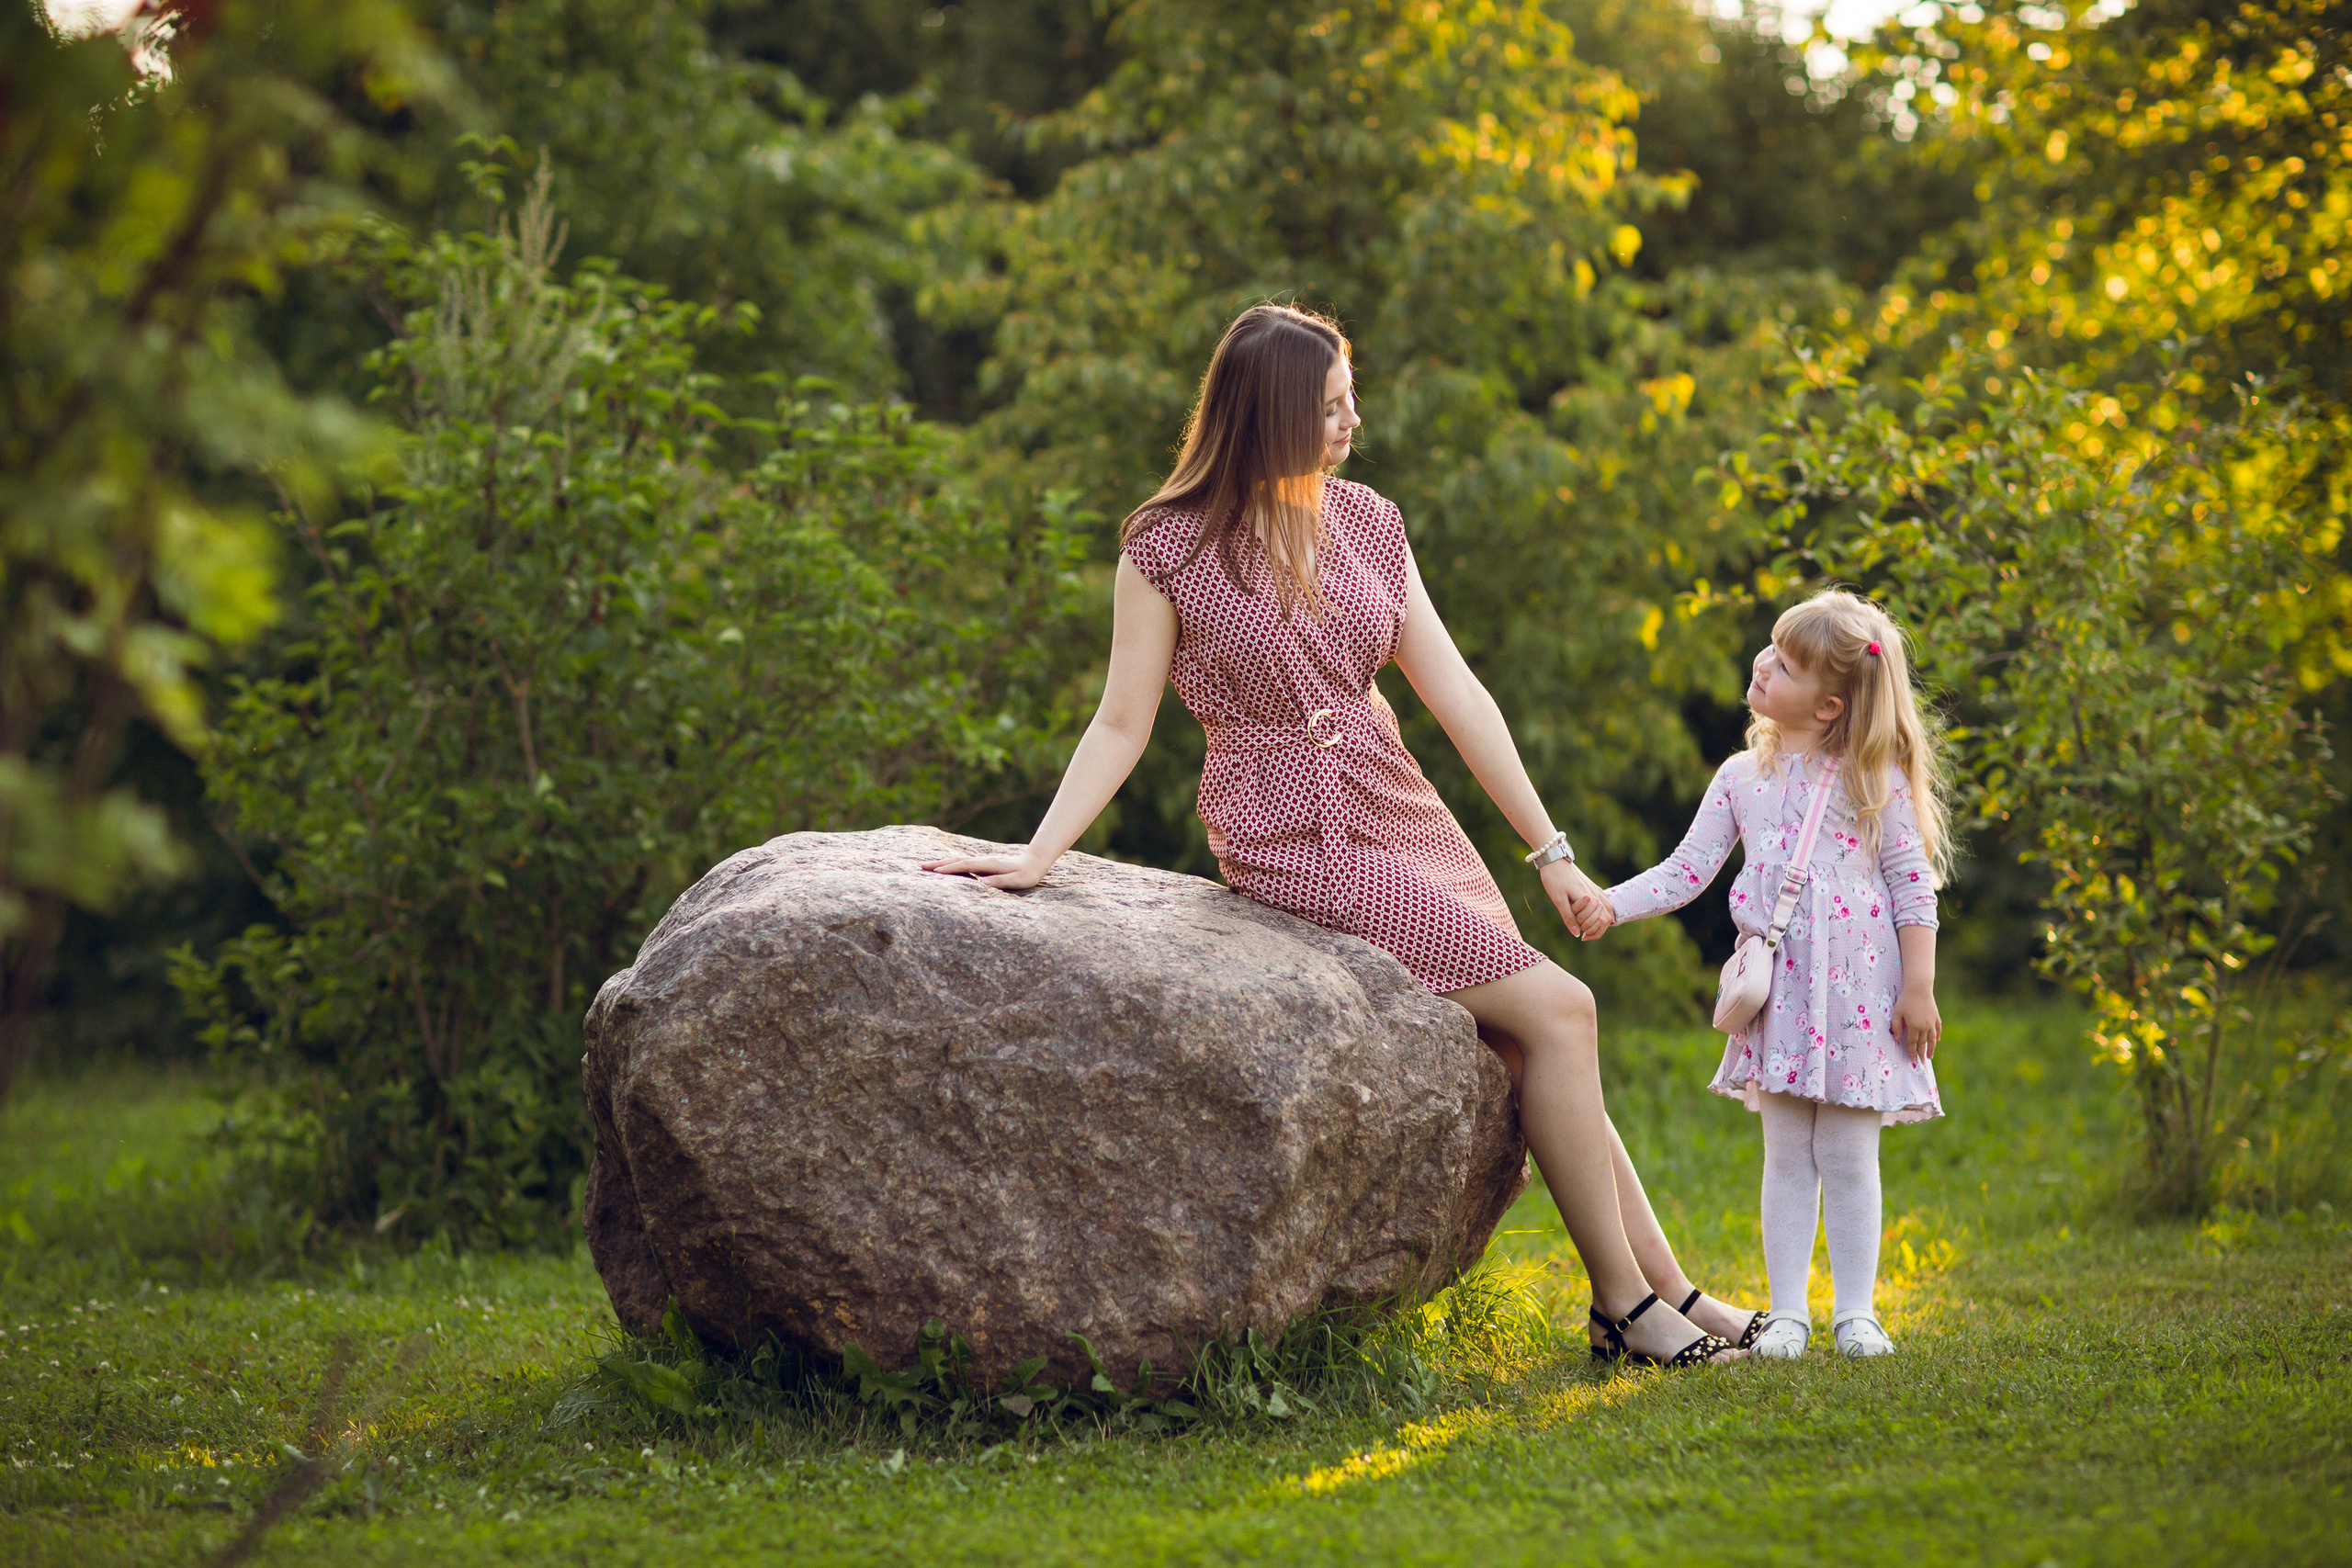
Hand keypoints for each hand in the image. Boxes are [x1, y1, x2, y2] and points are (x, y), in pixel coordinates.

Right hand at [921, 849, 1051, 889]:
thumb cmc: (1027, 874)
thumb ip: (1001, 881)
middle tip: (921, 866)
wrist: (1034, 861)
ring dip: (943, 862)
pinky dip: (951, 863)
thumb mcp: (1018, 880)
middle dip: (939, 863)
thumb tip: (983, 883)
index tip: (936, 871)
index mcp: (989, 864)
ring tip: (928, 866)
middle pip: (957, 860)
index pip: (966, 866)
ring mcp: (983, 860)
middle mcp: (984, 860)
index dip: (950, 868)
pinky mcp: (983, 863)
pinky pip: (963, 862)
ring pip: (959, 860)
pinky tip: (945, 866)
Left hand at [1541, 860, 1610, 940]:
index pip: (1602, 921)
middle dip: (1597, 928)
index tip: (1581, 935)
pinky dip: (1604, 911)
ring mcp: (1595, 889)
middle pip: (1607, 917)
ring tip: (1589, 927)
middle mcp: (1595, 894)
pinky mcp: (1592, 885)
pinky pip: (1605, 900)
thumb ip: (1568, 917)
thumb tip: (1577, 934)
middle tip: (1584, 934)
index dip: (1593, 931)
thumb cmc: (1554, 878)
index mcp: (1589, 898)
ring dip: (1601, 921)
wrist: (1554, 859)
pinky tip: (1597, 915)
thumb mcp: (1558, 900)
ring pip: (1608, 909)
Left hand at [1891, 981, 1940, 1064]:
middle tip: (1922, 1063)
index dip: (1912, 1052)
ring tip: (1930, 1056)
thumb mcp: (1897, 1013)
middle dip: (1922, 1054)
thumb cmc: (1905, 1000)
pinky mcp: (1936, 1016)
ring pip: (1932, 1038)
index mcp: (1914, 1026)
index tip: (1912, 1060)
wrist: (1919, 988)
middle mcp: (1925, 1026)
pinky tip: (1937, 1040)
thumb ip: (1896, 1027)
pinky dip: (1938, 1035)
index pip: (1913, 1043)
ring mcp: (1932, 1022)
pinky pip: (1938, 1029)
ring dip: (1931, 1048)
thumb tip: (1897, 1039)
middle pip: (1923, 1043)